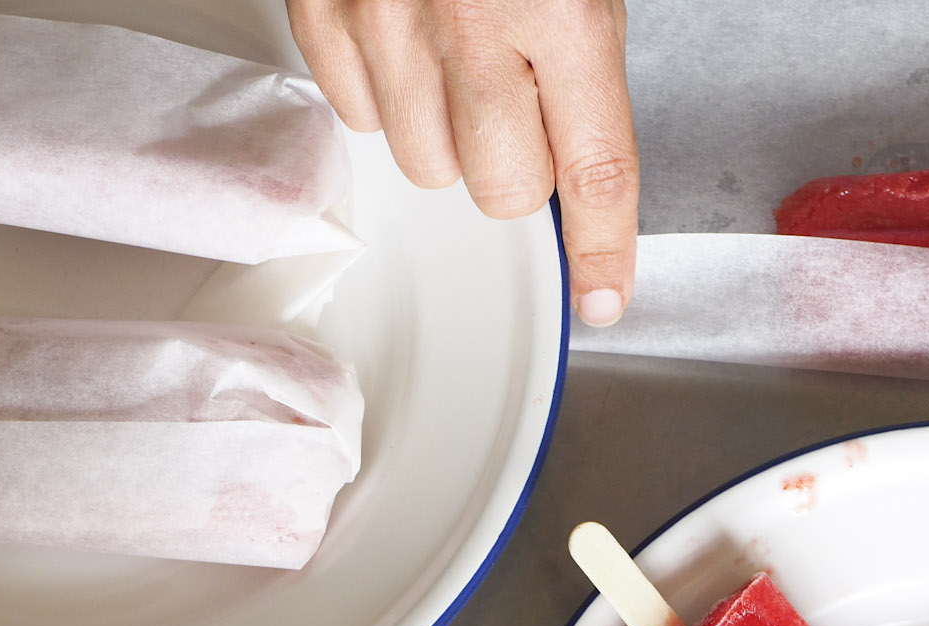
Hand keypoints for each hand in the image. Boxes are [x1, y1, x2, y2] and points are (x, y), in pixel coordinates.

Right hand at [287, 0, 637, 325]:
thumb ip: (584, 65)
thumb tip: (583, 173)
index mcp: (558, 7)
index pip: (594, 168)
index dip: (604, 247)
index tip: (607, 294)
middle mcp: (469, 23)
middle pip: (500, 190)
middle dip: (520, 170)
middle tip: (524, 105)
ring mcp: (384, 21)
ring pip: (425, 165)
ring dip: (450, 135)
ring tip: (459, 58)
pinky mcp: (322, 12)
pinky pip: (359, 117)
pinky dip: (387, 97)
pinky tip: (407, 40)